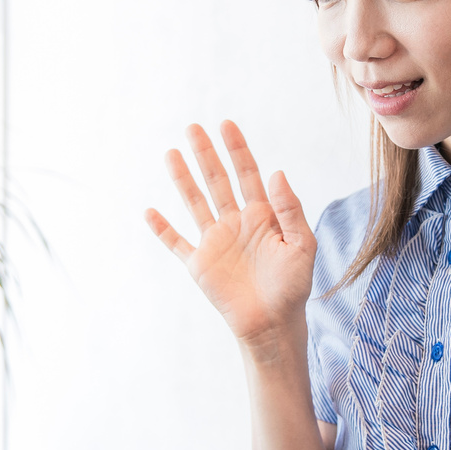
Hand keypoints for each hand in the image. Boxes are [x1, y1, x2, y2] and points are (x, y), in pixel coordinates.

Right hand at [145, 121, 315, 355]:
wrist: (273, 324)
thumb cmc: (293, 287)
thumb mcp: (301, 245)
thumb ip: (290, 210)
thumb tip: (276, 173)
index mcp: (262, 216)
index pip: (247, 174)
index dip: (238, 149)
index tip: (227, 125)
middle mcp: (236, 223)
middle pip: (217, 181)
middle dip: (206, 154)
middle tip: (193, 127)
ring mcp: (215, 242)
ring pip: (195, 203)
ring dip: (183, 179)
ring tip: (171, 153)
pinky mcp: (199, 264)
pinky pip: (176, 243)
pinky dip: (162, 229)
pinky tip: (149, 212)